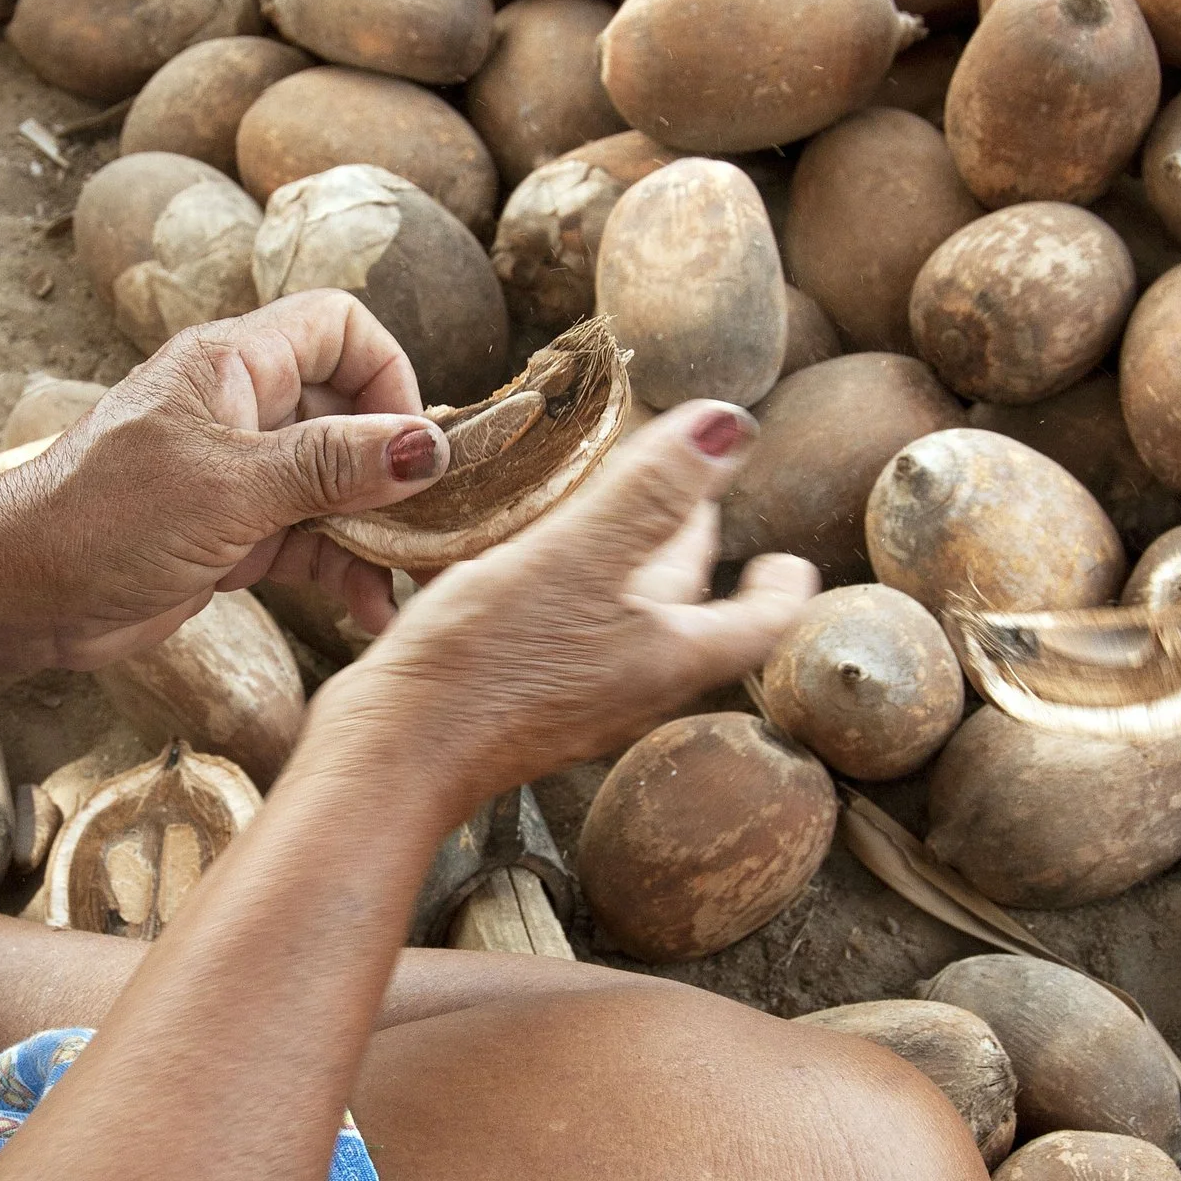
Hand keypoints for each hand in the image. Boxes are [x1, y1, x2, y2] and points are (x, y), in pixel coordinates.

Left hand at [0, 291, 451, 670]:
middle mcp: (243, 409)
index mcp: (234, 364)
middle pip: (351, 414)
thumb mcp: (231, 487)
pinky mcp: (233, 536)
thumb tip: (427, 446)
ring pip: (337, 486)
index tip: (408, 443)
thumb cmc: (103, 519)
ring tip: (414, 578)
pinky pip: (310, 542)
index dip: (387, 374)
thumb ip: (332, 466)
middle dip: (396, 468)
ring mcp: (239, 475)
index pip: (339, 328)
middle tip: (437, 525)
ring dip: (377, 531)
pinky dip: (343, 572)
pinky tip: (370, 611)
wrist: (18, 596)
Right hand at [311, 400, 820, 818]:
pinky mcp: (515, 694)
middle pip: (683, 607)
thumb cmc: (487, 664)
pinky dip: (561, 582)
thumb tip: (732, 424)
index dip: (782, 586)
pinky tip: (522, 555)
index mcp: (669, 654)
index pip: (757, 622)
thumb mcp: (577, 556)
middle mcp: (631, 681)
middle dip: (690, 545)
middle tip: (690, 490)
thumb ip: (652, 491)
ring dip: (624, 561)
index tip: (788, 559)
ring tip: (607, 510)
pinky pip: (559, 627)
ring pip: (618, 614)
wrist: (393, 756)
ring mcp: (572, 693)